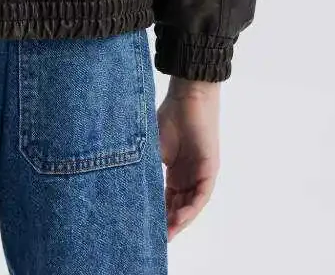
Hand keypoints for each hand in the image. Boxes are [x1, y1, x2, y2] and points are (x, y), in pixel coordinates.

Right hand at [157, 78, 220, 240]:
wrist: (187, 96)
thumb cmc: (169, 116)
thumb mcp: (151, 147)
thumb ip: (145, 166)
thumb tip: (124, 183)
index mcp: (174, 172)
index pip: (166, 200)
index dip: (157, 214)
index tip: (143, 227)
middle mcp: (188, 177)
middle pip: (179, 207)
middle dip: (168, 224)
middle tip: (155, 238)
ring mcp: (200, 174)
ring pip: (190, 205)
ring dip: (180, 220)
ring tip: (167, 234)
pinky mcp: (210, 170)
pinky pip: (201, 195)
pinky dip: (191, 208)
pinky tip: (180, 218)